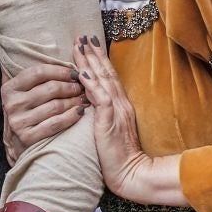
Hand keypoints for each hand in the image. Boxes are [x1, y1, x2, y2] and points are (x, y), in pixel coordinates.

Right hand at [1, 61, 85, 165]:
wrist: (17, 143)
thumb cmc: (26, 112)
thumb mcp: (22, 92)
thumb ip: (33, 76)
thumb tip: (59, 55)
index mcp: (10, 88)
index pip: (38, 72)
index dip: (60, 71)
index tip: (75, 72)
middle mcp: (12, 104)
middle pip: (50, 88)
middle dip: (71, 86)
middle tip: (82, 87)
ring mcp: (20, 122)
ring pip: (56, 106)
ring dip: (75, 101)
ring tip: (84, 98)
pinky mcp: (28, 137)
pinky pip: (56, 123)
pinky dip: (71, 116)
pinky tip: (80, 112)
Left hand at [73, 35, 155, 197]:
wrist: (132, 174)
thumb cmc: (118, 157)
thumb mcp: (110, 131)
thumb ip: (103, 116)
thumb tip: (89, 105)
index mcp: (120, 106)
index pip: (108, 78)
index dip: (99, 61)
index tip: (88, 46)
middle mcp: (120, 104)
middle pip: (106, 73)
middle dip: (93, 54)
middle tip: (82, 37)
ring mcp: (117, 110)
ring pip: (102, 80)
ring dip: (90, 62)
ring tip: (79, 46)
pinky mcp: (111, 120)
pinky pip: (100, 98)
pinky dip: (91, 84)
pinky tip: (82, 72)